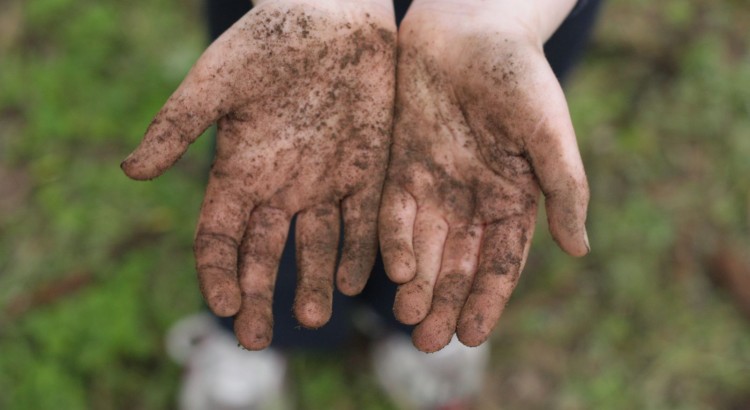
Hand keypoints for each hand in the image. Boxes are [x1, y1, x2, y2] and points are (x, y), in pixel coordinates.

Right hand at [122, 0, 395, 349]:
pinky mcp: (366, 171)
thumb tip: (131, 171)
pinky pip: (363, 221)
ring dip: (313, 282)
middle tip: (259, 339)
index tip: (225, 305)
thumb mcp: (217, 81)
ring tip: (313, 315)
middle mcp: (279, 187)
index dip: (218, 272)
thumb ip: (179, 125)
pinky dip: (360, 250)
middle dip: (260, 296)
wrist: (333, 15)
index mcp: (238, 172)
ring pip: (316, 247)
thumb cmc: (268, 41)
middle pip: (264, 255)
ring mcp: (324, 183)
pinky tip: (356, 279)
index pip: (219, 237)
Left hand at [379, 0, 588, 351]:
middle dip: (444, 303)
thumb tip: (580, 249)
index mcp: (513, 197)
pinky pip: (394, 213)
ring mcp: (434, 183)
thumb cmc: (518, 74)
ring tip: (408, 320)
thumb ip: (565, 189)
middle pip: (458, 264)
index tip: (472, 336)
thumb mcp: (549, 132)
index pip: (500, 261)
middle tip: (429, 343)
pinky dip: (393, 242)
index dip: (488, 299)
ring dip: (417, 285)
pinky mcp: (400, 164)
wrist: (467, 25)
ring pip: (425, 248)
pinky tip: (391, 271)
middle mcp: (472, 198)